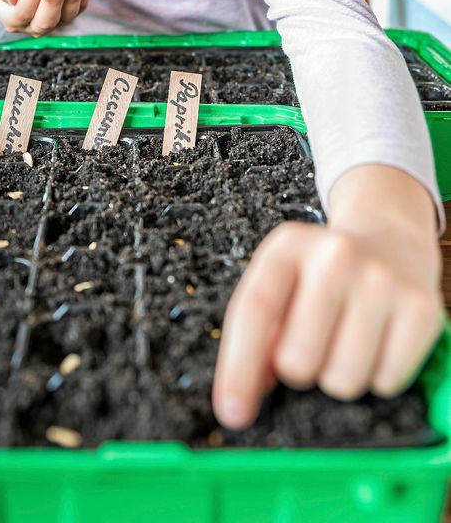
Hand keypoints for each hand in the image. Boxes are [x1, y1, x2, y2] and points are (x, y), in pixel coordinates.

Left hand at [212, 166, 443, 429]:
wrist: (390, 241)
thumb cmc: (323, 275)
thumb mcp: (281, 283)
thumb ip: (256, 335)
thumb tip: (241, 399)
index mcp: (288, 246)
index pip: (254, 311)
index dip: (238, 368)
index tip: (232, 413)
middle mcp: (335, 256)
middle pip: (297, 360)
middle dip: (298, 369)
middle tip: (312, 344)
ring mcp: (382, 280)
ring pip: (343, 381)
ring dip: (338, 376)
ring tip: (344, 341)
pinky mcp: (421, 308)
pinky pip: (386, 382)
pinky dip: (378, 376)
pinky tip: (377, 342)